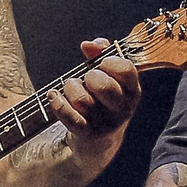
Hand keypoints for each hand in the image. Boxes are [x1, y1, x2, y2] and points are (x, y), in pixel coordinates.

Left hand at [45, 39, 142, 156]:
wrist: (98, 141)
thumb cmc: (101, 99)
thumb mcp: (108, 76)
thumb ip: (101, 53)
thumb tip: (88, 45)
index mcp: (132, 91)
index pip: (126, 69)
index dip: (109, 61)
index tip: (102, 63)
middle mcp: (123, 109)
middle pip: (102, 85)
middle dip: (89, 76)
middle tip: (87, 79)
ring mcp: (106, 124)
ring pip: (81, 100)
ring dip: (70, 88)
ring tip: (70, 88)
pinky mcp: (87, 134)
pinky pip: (69, 116)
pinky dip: (57, 103)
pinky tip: (53, 95)